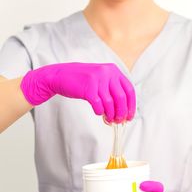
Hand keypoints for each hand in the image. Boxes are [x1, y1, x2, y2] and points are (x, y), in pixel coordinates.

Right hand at [20, 62, 135, 122]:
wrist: (60, 75)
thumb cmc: (82, 80)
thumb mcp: (100, 78)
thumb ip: (112, 88)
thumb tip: (124, 110)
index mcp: (113, 70)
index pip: (129, 90)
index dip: (131, 105)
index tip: (129, 117)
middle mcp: (107, 72)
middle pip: (121, 98)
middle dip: (122, 113)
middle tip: (119, 121)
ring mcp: (97, 79)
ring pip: (110, 103)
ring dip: (111, 114)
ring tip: (109, 119)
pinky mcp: (88, 88)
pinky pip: (98, 105)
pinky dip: (100, 111)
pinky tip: (98, 112)